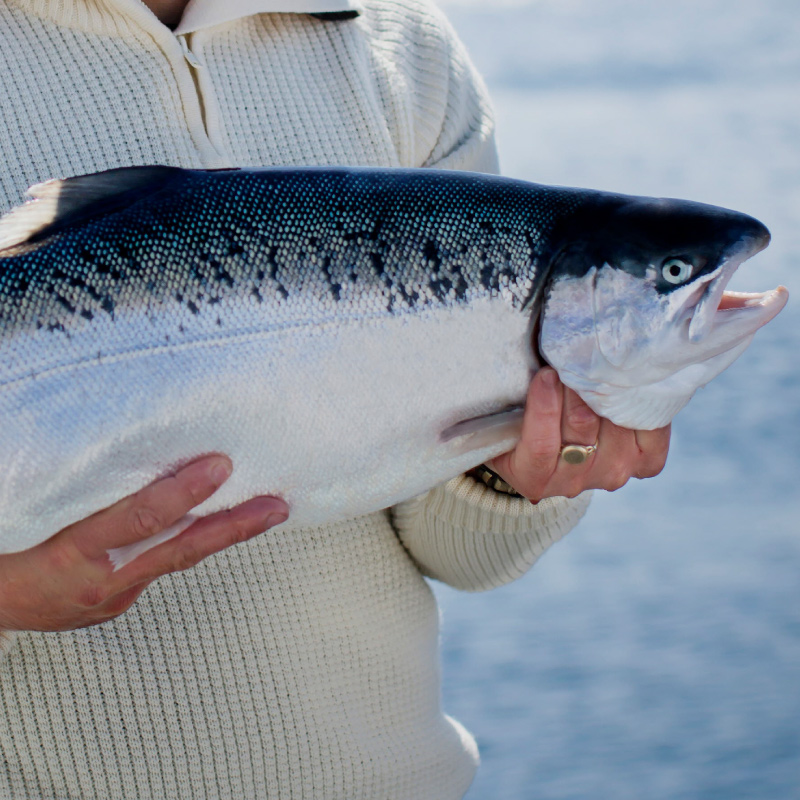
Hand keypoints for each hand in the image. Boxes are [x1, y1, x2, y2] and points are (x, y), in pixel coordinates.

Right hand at [0, 455, 287, 631]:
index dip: (182, 493)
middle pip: (179, 549)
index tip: (218, 467)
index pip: (139, 520)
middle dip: (234, 526)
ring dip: (223, 534)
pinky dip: (189, 542)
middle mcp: (101, 581)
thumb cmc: (0, 555)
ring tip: (266, 511)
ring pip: (177, 559)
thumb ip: (69, 490)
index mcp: (71, 555)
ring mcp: (113, 597)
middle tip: (277, 505)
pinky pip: (160, 565)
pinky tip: (216, 524)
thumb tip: (109, 450)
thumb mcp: (24, 516)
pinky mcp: (117, 601)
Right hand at [490, 367, 669, 502]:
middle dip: (577, 385)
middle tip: (574, 358)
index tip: (545, 374)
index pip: (541, 446)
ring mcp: (611, 474)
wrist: (560, 446)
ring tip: (600, 364)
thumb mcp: (508, 417)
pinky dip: (643, 403)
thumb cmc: (525, 422)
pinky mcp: (644, 464)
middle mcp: (573, 482)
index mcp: (532, 477)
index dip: (545, 407)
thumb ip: (516, 400)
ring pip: (615, 424)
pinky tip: (629, 385)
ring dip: (609, 389)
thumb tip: (535, 364)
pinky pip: (651, 430)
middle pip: (582, 425)